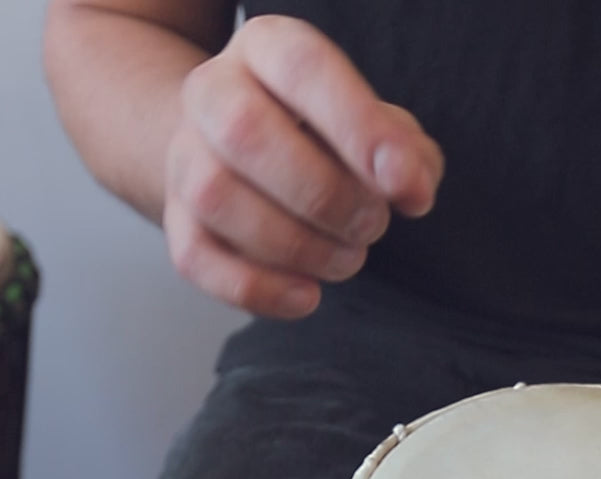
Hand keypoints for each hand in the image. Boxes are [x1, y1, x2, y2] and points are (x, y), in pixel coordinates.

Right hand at [163, 15, 443, 317]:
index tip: (405, 186)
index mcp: (268, 50)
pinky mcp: (177, 222)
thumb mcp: (375, 129)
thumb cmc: (324, 141)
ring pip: (216, 198)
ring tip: (347, 259)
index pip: (304, 68)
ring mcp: (185, 158)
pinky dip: (259, 289)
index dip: (359, 128)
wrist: (240, 154)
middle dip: (326, 197)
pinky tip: (307, 296)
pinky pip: (196, 259)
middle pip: (246, 132)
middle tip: (373, 227)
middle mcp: (212, 92)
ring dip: (298, 246)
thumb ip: (406, 152)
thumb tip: (413, 189)